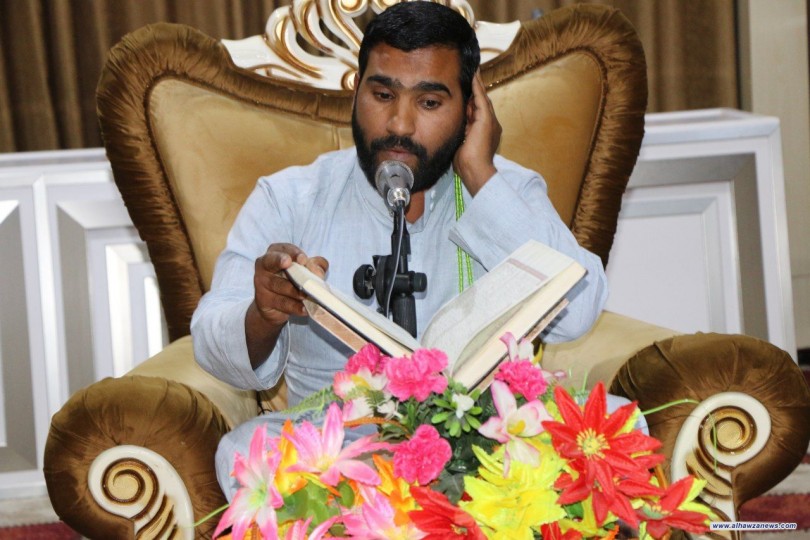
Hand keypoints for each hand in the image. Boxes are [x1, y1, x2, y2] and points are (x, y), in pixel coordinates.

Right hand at [252, 243, 328, 326]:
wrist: (276, 306)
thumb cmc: (293, 281)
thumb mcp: (306, 270)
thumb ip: (316, 266)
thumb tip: (318, 271)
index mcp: (275, 252)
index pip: (283, 248)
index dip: (293, 252)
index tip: (303, 259)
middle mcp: (264, 265)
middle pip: (270, 261)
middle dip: (279, 260)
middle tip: (288, 263)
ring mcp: (261, 282)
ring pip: (278, 285)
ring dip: (294, 291)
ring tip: (307, 295)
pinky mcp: (262, 300)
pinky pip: (280, 302)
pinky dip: (294, 306)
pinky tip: (304, 309)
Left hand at [453, 70, 501, 195]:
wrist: (475, 171)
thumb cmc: (466, 164)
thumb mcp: (461, 144)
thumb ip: (459, 133)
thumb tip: (449, 126)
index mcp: (484, 131)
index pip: (477, 111)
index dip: (472, 100)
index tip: (466, 89)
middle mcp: (491, 124)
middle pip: (481, 102)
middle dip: (476, 88)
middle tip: (472, 73)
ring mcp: (490, 122)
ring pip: (482, 98)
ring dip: (477, 84)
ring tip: (472, 70)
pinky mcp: (486, 120)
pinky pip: (481, 99)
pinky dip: (477, 87)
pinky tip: (473, 77)